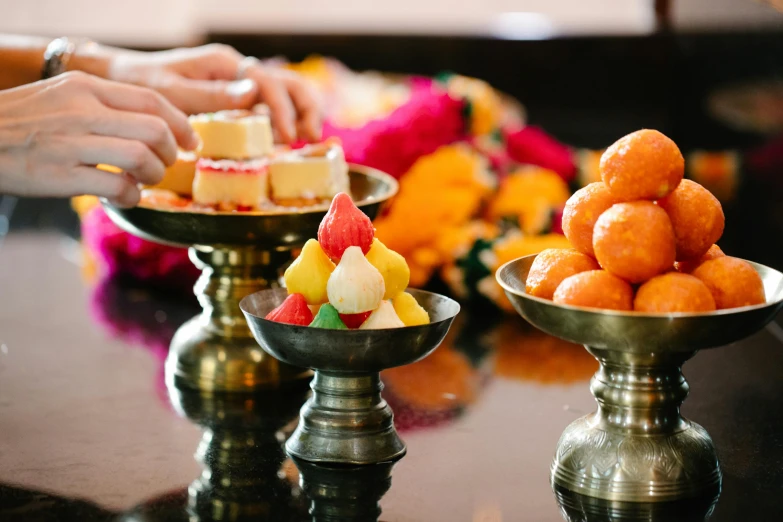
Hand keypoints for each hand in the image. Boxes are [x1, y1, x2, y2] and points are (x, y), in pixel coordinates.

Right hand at [0, 71, 197, 206]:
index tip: (190, 141)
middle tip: (166, 165)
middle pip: (154, 130)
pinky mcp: (62, 175)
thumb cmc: (24, 120)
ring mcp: (72, 143)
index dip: (180, 124)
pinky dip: (131, 196)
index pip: (152, 100)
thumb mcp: (63, 95)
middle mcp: (82, 111)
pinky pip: (117, 188)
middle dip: (170, 153)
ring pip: (141, 158)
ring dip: (153, 175)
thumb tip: (155, 124)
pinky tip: (126, 196)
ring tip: (144, 180)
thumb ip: (105, 104)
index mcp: (86, 87)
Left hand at [105, 44, 322, 142]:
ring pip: (284, 91)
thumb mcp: (172, 93)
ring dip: (300, 112)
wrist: (122, 79)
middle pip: (287, 82)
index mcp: (224, 63)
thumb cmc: (143, 85)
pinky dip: (285, 118)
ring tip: (305, 138)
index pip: (267, 82)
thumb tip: (253, 93)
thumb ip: (212, 94)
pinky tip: (286, 138)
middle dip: (305, 107)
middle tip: (310, 137)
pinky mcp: (235, 96)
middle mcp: (236, 69)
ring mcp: (238, 82)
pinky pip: (270, 104)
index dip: (282, 109)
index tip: (286, 136)